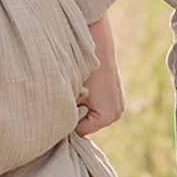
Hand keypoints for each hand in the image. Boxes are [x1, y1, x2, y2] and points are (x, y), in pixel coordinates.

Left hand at [76, 17, 124, 135]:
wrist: (96, 45)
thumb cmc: (81, 69)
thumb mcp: (70, 94)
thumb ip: (66, 113)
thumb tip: (57, 124)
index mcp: (107, 116)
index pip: (80, 130)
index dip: (69, 119)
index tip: (65, 102)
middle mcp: (117, 113)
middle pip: (88, 123)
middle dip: (78, 112)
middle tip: (73, 93)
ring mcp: (119, 104)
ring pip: (93, 113)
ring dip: (84, 105)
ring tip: (81, 87)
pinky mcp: (118, 95)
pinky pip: (99, 104)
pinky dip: (92, 98)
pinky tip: (89, 84)